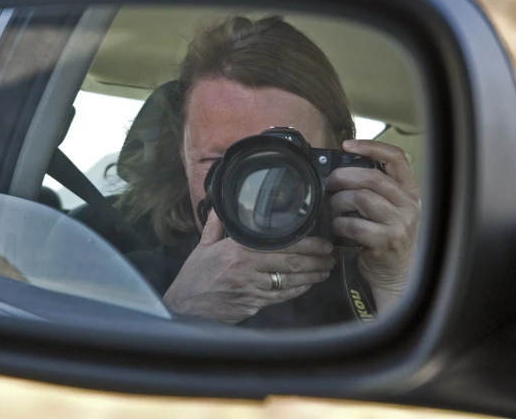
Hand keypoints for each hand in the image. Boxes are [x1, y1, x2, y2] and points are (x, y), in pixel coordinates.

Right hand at [162, 210, 335, 323]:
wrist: (184, 308)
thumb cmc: (193, 278)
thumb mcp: (202, 248)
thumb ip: (215, 227)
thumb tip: (220, 208)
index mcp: (237, 251)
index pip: (280, 246)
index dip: (306, 245)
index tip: (322, 243)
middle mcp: (247, 269)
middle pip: (290, 263)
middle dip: (316, 259)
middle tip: (331, 255)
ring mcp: (252, 289)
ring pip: (290, 281)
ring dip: (312, 276)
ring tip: (326, 270)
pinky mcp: (254, 305)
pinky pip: (282, 297)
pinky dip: (299, 290)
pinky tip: (309, 285)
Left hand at [327, 139, 419, 311]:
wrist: (397, 275)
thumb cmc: (386, 237)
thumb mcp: (389, 209)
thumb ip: (374, 190)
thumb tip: (340, 170)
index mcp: (409, 191)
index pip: (396, 158)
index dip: (371, 147)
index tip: (347, 146)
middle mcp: (408, 205)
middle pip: (371, 178)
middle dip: (342, 177)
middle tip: (329, 183)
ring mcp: (399, 224)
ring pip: (360, 199)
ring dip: (338, 202)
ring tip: (333, 209)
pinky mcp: (385, 242)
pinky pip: (354, 225)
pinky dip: (339, 225)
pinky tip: (337, 228)